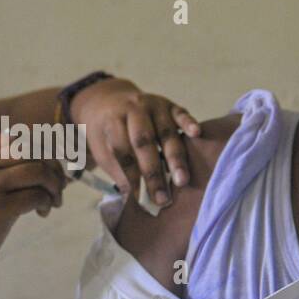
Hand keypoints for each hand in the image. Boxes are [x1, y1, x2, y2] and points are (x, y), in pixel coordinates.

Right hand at [0, 150, 66, 279]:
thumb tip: (37, 161)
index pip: (14, 137)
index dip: (38, 150)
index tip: (47, 169)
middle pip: (30, 149)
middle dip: (52, 166)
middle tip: (58, 186)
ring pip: (38, 170)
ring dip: (54, 185)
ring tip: (54, 201)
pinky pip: (37, 195)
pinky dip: (47, 202)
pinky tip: (43, 213)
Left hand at [69, 78, 200, 207]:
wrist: (109, 99)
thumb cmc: (107, 132)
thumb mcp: (102, 149)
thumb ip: (119, 171)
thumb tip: (133, 199)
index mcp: (112, 120)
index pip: (123, 151)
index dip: (131, 176)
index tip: (139, 199)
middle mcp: (133, 109)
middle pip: (144, 142)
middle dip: (154, 172)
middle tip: (164, 197)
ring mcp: (153, 104)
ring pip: (166, 132)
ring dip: (176, 157)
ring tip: (182, 180)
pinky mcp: (169, 104)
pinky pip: (181, 113)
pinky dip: (189, 123)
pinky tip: (196, 134)